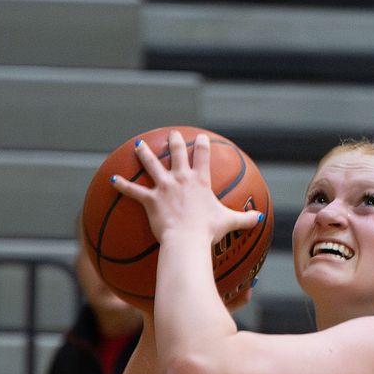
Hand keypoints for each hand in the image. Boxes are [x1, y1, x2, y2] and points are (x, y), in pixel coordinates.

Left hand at [111, 130, 262, 247]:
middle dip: (175, 141)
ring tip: (139, 145)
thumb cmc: (209, 230)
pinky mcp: (150, 199)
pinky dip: (122, 185)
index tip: (202, 138)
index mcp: (200, 181)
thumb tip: (260, 219)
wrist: (187, 239)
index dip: (203, 145)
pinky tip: (113, 179)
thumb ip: (245, 219)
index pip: (203, 156)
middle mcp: (181, 179)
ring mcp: (164, 187)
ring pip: (152, 165)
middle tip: (173, 134)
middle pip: (177, 154)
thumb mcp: (230, 222)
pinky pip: (133, 190)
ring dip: (145, 154)